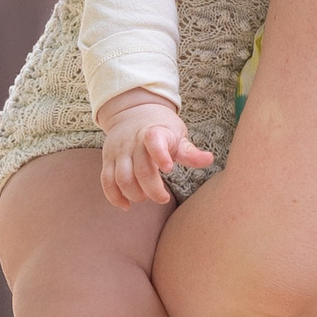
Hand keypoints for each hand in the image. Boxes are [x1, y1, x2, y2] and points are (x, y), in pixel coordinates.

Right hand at [99, 95, 212, 209]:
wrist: (133, 112)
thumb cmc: (161, 128)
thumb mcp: (177, 135)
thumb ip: (190, 152)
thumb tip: (209, 160)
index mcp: (153, 133)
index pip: (154, 141)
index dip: (160, 155)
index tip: (169, 168)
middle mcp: (133, 142)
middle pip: (140, 169)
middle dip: (152, 189)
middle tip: (163, 198)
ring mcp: (118, 151)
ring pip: (121, 178)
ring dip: (134, 194)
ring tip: (145, 198)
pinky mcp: (108, 160)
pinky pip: (106, 181)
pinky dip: (114, 196)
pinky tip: (126, 205)